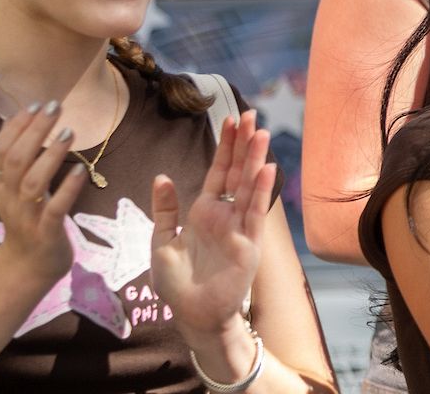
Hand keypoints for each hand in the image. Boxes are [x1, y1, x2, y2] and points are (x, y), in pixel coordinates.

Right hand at [0, 101, 84, 283]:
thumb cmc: (27, 220)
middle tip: (54, 107)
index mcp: (0, 185)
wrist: (28, 267)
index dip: (15, 126)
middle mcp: (9, 198)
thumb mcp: (12, 189)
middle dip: (34, 131)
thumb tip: (14, 120)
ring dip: (50, 156)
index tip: (36, 103)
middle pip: (15, 161)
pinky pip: (55, 210)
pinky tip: (81, 171)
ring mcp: (27, 217)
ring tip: (68, 133)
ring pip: (32, 183)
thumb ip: (12, 158)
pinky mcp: (46, 233)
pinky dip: (67, 189)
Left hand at [151, 110, 276, 339]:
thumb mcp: (162, 241)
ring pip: (248, 187)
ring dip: (255, 161)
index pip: (217, 170)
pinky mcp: (248, 246)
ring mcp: (239, 228)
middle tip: (250, 113)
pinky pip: (254, 214)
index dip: (224, 145)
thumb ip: (165, 209)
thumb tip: (162, 176)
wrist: (191, 315)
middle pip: (236, 172)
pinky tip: (267, 170)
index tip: (230, 118)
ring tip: (260, 133)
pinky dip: (261, 193)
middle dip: (243, 143)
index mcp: (204, 211)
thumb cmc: (176, 283)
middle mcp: (225, 215)